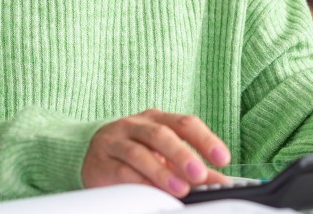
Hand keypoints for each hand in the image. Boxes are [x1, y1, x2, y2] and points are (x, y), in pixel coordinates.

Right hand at [82, 109, 230, 196]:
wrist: (90, 154)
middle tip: (200, 173)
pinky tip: (153, 193)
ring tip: (180, 189)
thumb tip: (220, 182)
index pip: (185, 123)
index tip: (223, 158)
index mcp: (157, 118)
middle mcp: (135, 125)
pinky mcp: (100, 162)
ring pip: (139, 153)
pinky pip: (121, 172)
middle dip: (182, 154)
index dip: (205, 140)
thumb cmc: (134, 151)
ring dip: (162, 172)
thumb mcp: (164, 155)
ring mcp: (115, 141)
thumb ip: (191, 167)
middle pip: (161, 134)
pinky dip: (140, 183)